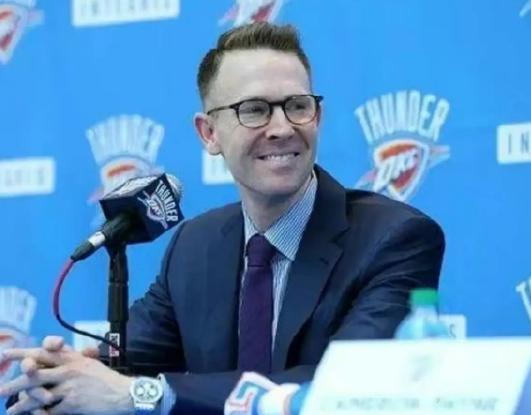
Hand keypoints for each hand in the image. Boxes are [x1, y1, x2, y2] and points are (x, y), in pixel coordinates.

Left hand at [0, 336, 132, 414]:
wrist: (122, 393)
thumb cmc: (106, 379)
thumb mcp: (89, 363)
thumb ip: (72, 359)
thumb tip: (56, 354)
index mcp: (72, 358)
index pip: (43, 352)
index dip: (22, 353)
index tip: (5, 354)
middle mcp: (68, 370)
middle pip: (34, 375)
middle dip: (13, 383)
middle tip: (0, 390)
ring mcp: (69, 387)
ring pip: (38, 395)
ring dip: (22, 404)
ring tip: (11, 410)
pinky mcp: (71, 403)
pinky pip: (49, 410)